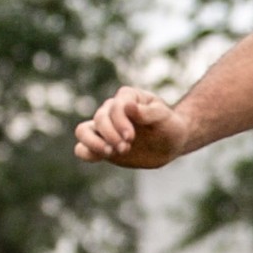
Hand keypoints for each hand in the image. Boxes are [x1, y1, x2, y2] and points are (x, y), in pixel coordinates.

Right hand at [74, 87, 190, 168]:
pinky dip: (87, 152)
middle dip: (111, 135)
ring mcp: (104, 128)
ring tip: (110, 152)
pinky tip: (104, 156)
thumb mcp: (164, 118)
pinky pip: (82, 148)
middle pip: (99, 119)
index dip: (119, 122)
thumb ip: (147, 112)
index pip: (114, 107)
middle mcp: (112, 110)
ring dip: (93, 143)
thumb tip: (128, 106)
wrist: (170, 144)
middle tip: (126, 148)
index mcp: (127, 97)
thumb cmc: (169, 126)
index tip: (131, 137)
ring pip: (83, 131)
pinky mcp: (101, 145)